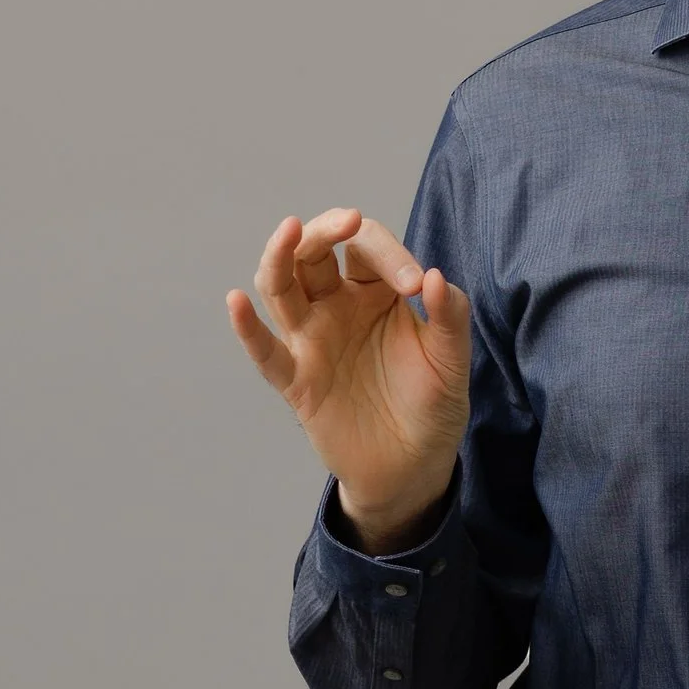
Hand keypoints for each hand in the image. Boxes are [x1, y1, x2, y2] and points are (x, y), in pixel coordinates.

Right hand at [226, 208, 470, 545]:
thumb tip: (436, 277)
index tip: (417, 286)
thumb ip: (450, 318)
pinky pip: (265, 352)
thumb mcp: (452, 362)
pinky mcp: (297, 381)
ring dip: (279, 256)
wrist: (413, 467)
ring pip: (281, 288)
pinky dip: (248, 328)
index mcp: (375, 293)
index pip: (366, 249)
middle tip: (350, 221)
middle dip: (326, 230)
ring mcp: (312, 342)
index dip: (389, 254)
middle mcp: (337, 307)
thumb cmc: (432, 406)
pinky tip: (237, 301)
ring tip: (290, 230)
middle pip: (313, 253)